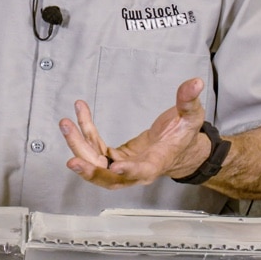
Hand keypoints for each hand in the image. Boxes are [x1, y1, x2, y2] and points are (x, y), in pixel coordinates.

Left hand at [58, 78, 211, 188]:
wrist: (178, 150)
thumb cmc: (184, 136)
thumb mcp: (191, 117)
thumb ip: (189, 101)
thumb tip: (194, 83)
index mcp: (157, 162)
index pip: (143, 171)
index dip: (129, 172)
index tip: (115, 167)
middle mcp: (137, 171)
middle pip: (109, 176)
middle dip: (89, 170)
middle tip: (72, 160)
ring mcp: (122, 167)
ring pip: (96, 164)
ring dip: (79, 146)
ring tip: (66, 124)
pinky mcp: (113, 158)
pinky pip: (94, 147)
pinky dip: (85, 131)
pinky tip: (79, 111)